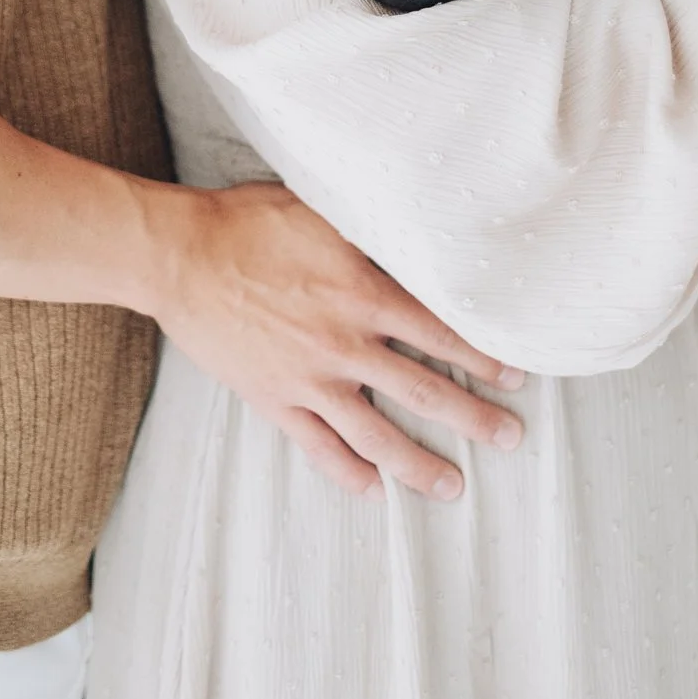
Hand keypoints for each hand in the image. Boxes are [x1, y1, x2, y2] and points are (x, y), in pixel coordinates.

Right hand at [142, 179, 525, 501]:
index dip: (483, 354)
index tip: (516, 373)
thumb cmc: (250, 220)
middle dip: (473, 417)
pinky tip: (373, 489)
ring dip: (420, 464)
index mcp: (363, 292)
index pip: (441, 331)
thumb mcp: (323, 209)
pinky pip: (318, 448)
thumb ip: (372, 231)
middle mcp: (345, 343)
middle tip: (510, 437)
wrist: (181, 254)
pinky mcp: (274, 400)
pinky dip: (348, 472)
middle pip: (424, 390)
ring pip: (378, 434)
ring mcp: (310, 379)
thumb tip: (418, 229)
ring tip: (453, 485)